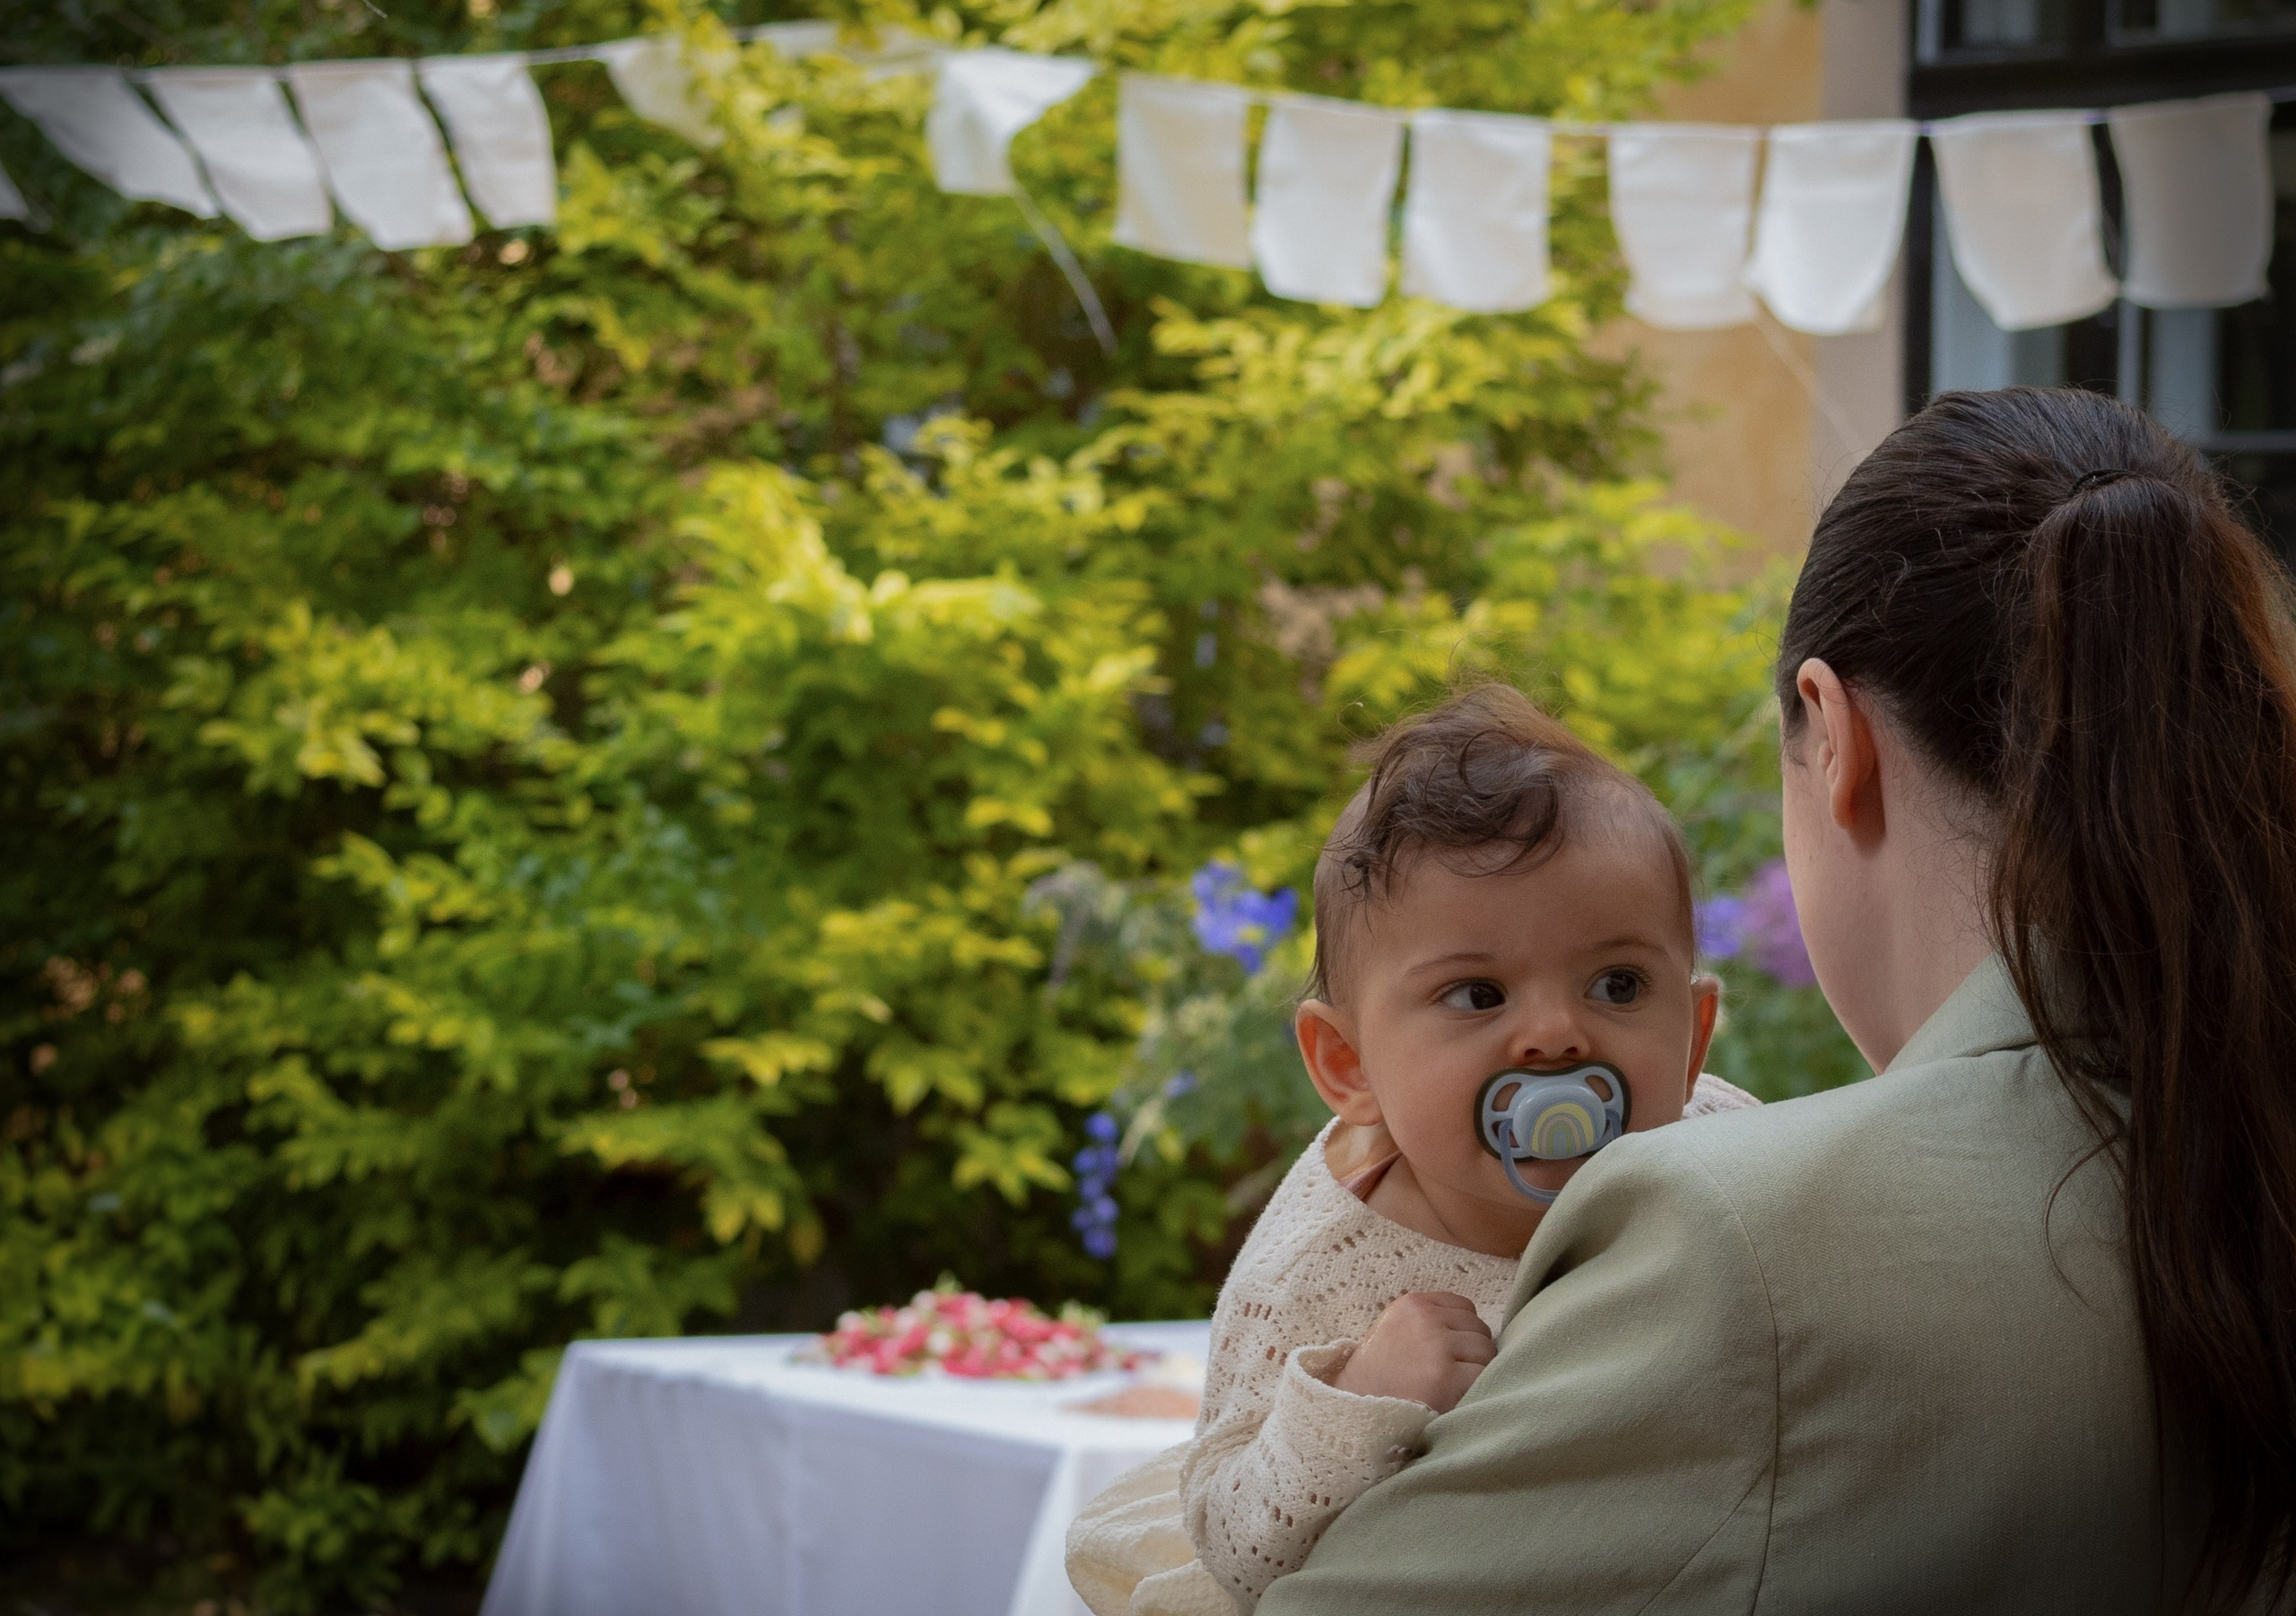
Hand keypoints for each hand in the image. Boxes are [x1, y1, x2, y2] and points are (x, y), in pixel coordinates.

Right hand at [1331, 1291, 1494, 1412]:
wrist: (1354, 1413)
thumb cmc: (1376, 1378)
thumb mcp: (1394, 1332)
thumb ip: (1427, 1323)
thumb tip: (1472, 1330)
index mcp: (1412, 1305)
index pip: (1464, 1307)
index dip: (1462, 1332)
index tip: (1449, 1353)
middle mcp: (1426, 1319)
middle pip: (1478, 1329)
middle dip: (1471, 1353)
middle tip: (1450, 1376)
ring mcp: (1437, 1347)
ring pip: (1486, 1352)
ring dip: (1476, 1372)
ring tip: (1452, 1389)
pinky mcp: (1447, 1377)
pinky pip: (1483, 1377)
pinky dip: (1475, 1391)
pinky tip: (1455, 1400)